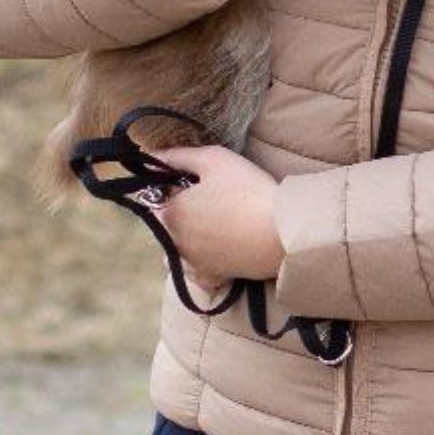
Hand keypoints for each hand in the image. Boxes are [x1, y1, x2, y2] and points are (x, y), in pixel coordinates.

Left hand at [145, 144, 284, 289]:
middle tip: (212, 203)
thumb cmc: (247, 190)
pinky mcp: (213, 279)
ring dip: (186, 241)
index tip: (197, 184)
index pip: (155, 200)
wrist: (281, 231)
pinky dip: (202, 266)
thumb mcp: (213, 159)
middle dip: (181, 214)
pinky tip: (216, 253)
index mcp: (170, 214)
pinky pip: (197, 274)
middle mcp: (174, 243)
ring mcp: (192, 265)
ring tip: (214, 229)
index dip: (174, 189)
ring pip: (177, 252)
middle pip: (167, 226)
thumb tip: (152, 155)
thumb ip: (178, 156)